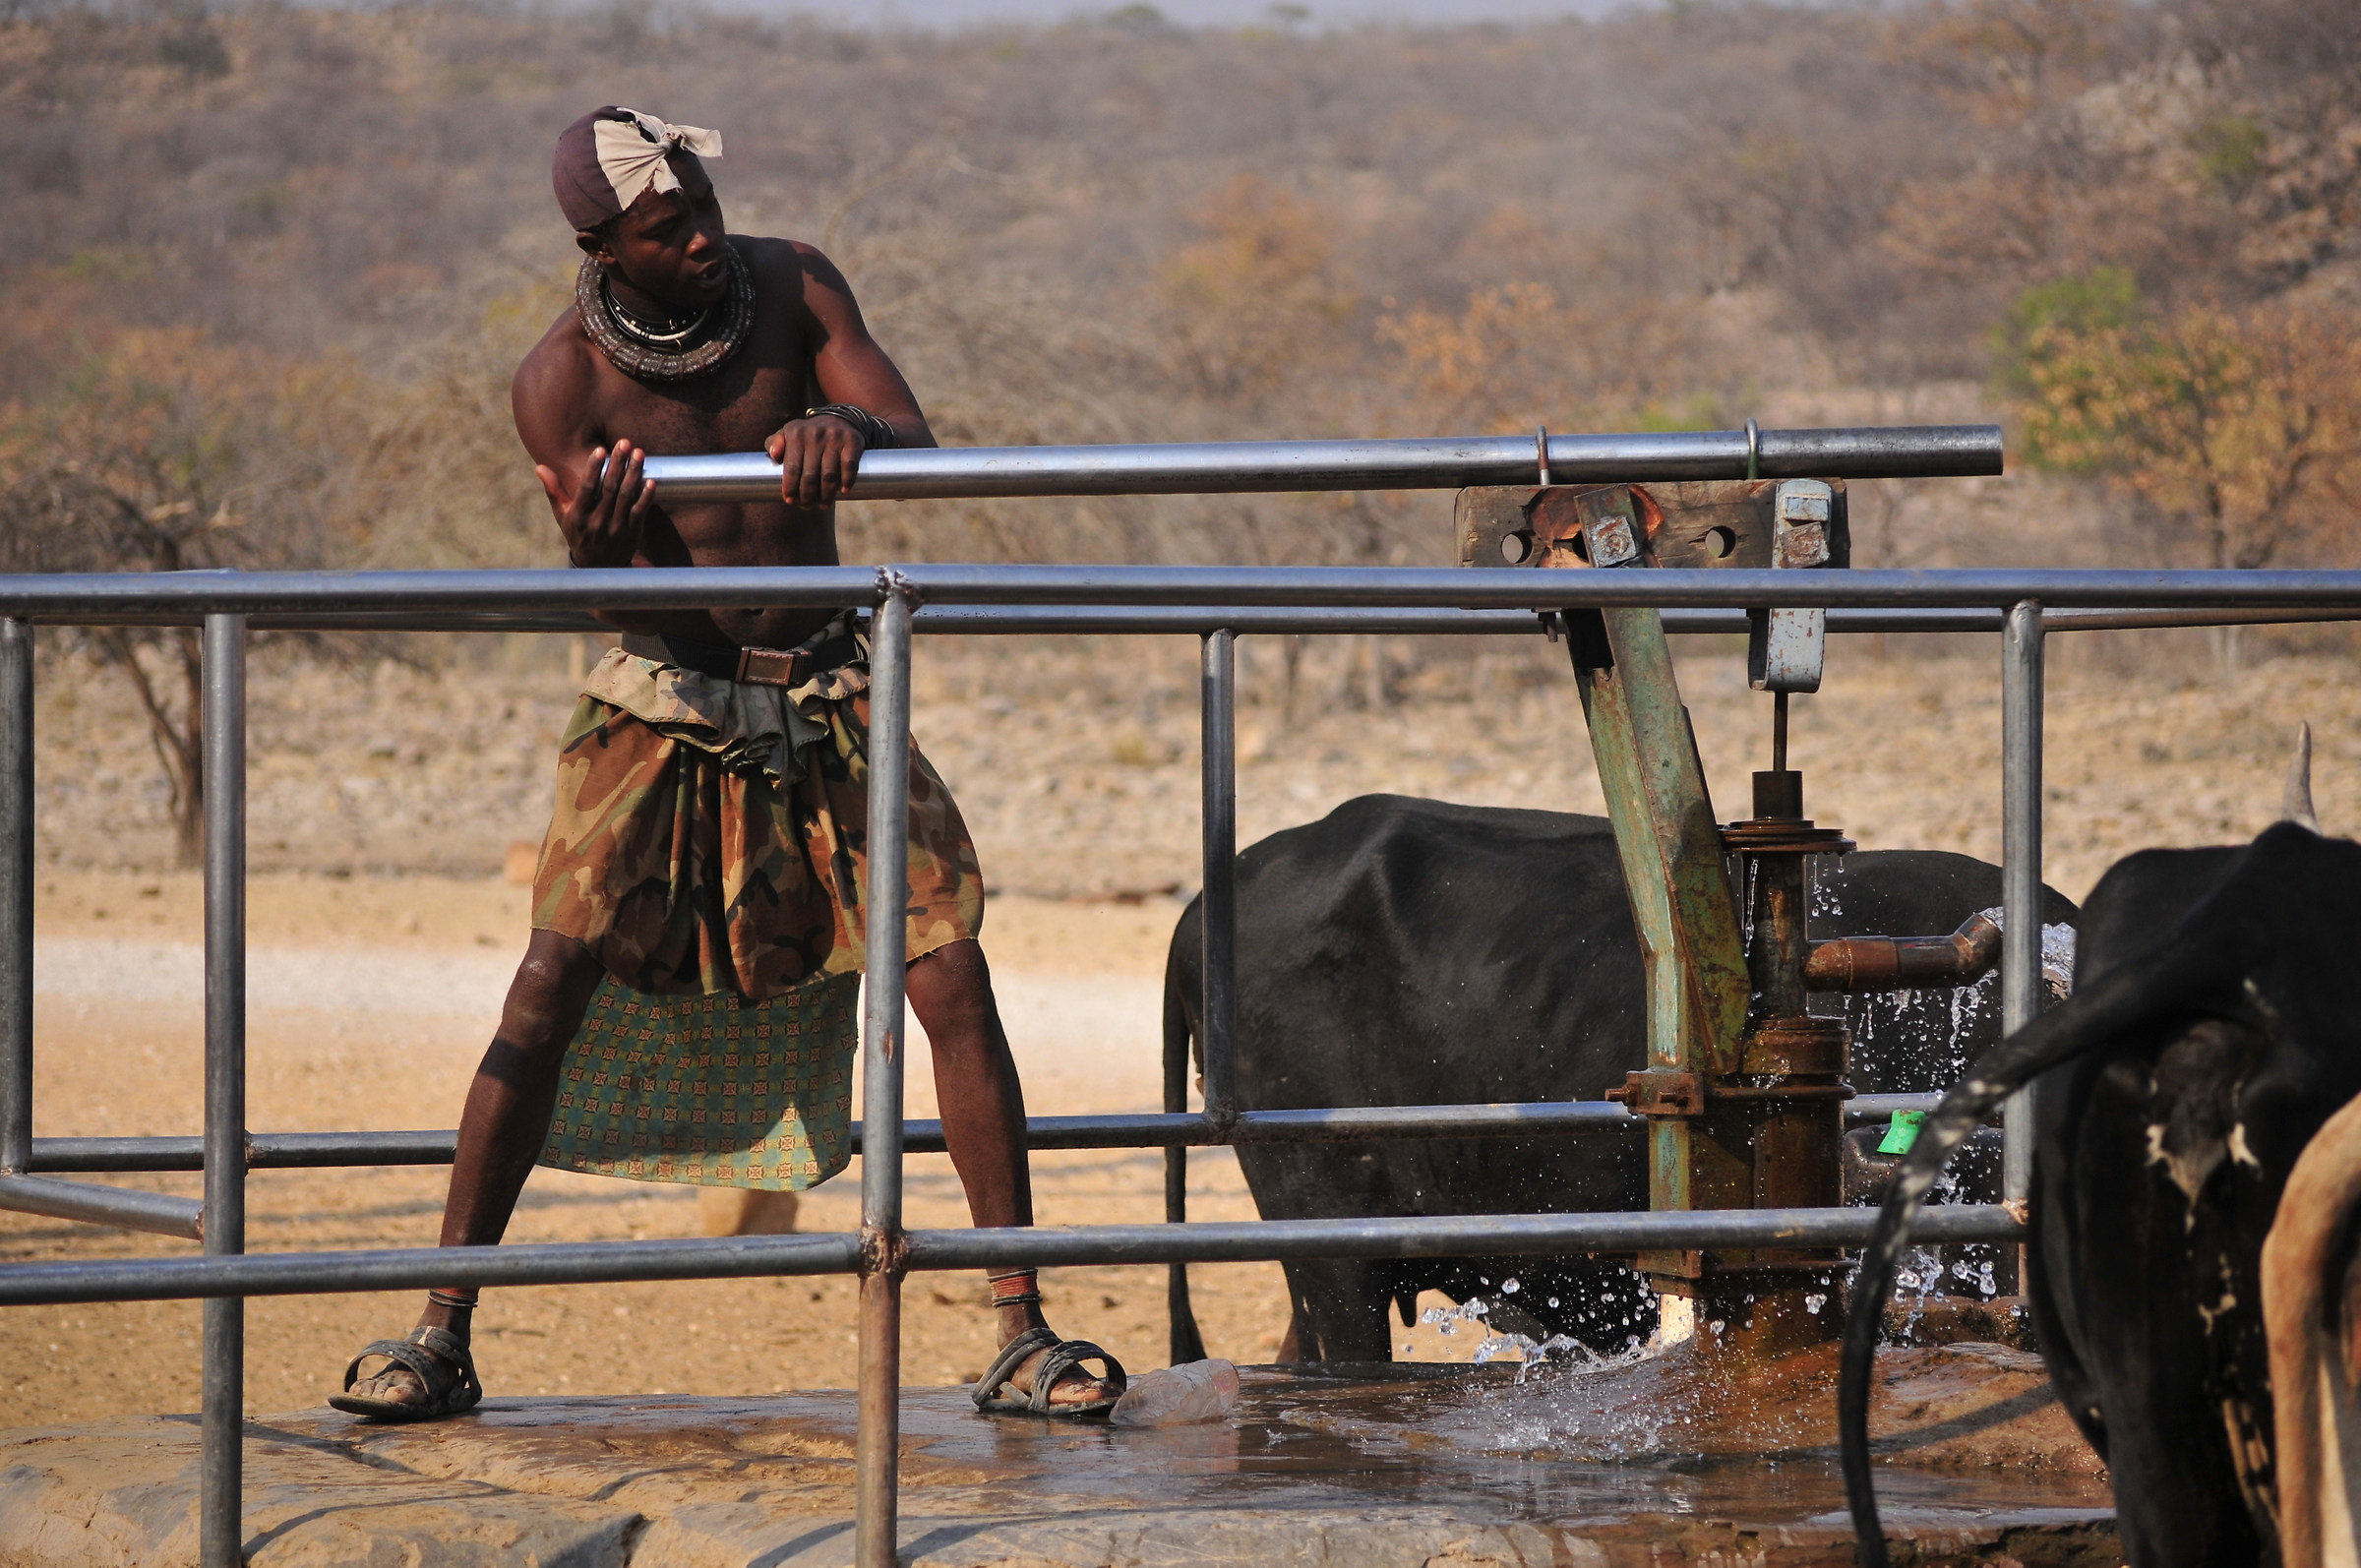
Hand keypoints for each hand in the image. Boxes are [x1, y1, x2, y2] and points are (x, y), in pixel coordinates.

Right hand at [537, 441, 654, 568]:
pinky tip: (651, 481)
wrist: (598, 568)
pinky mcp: (633, 533)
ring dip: (634, 473)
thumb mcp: (562, 516)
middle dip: (618, 464)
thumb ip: (554, 491)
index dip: (594, 469)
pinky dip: (646, 497)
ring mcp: (617, 528)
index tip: (601, 450)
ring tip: (639, 453)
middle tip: (625, 443)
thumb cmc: (578, 535)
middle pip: (610, 489)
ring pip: (627, 497)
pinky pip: (640, 512)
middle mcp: (597, 522)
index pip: (587, 489)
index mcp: (578, 516)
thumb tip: (540, 467)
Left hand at [766, 414, 865, 508]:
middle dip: (807, 496)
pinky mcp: (853, 441)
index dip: (790, 487)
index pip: (792, 467)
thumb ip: (774, 442)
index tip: (790, 500)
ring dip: (826, 494)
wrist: (840, 419)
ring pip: (829, 475)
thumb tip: (774, 454)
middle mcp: (815, 434)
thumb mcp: (789, 433)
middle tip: (807, 506)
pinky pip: (849, 466)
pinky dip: (847, 481)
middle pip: (810, 475)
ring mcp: (835, 437)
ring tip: (823, 505)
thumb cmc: (809, 435)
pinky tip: (843, 491)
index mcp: (796, 433)